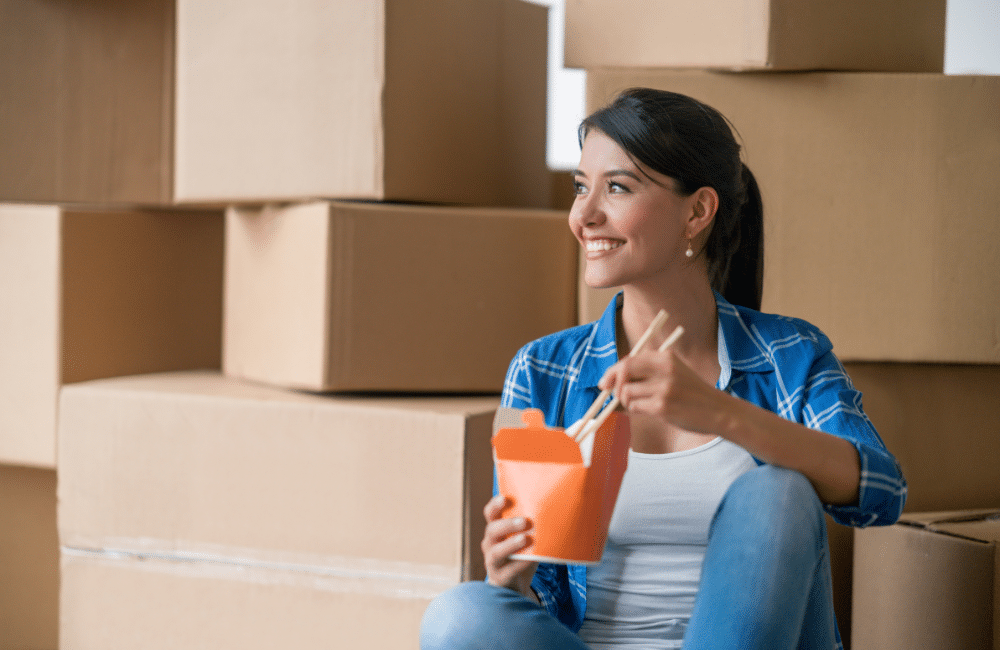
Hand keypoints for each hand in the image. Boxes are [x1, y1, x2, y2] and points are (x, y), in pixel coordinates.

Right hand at [482, 495, 538, 599]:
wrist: (514, 583)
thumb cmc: (521, 552)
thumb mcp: (523, 535)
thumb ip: (531, 524)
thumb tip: (556, 507)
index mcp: (495, 529)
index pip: (490, 514)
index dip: (495, 505)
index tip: (505, 498)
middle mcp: (490, 543)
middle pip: (492, 530)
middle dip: (507, 524)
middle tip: (524, 521)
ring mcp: (492, 560)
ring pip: (496, 552)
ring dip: (511, 544)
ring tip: (525, 539)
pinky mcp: (499, 576)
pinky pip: (508, 570)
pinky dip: (519, 564)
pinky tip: (530, 559)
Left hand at [598, 349, 725, 433]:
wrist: (718, 411)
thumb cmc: (692, 394)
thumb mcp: (673, 373)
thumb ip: (647, 373)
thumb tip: (611, 381)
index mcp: (666, 357)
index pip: (630, 359)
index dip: (613, 371)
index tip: (605, 382)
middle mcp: (664, 369)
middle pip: (624, 370)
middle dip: (612, 384)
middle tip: (611, 395)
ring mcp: (663, 388)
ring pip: (626, 392)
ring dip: (626, 401)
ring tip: (639, 405)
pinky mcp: (662, 406)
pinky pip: (634, 407)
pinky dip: (634, 410)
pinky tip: (647, 411)